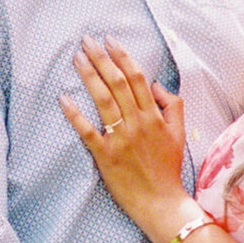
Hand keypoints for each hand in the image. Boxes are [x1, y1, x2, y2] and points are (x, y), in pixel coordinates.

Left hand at [61, 38, 188, 231]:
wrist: (161, 202)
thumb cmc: (168, 168)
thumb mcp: (179, 133)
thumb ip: (172, 105)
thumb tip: (155, 83)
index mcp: (154, 116)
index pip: (136, 78)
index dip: (122, 56)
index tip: (109, 40)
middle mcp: (137, 123)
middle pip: (117, 83)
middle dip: (101, 58)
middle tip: (87, 41)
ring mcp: (120, 138)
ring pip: (103, 100)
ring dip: (89, 76)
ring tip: (77, 59)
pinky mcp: (105, 155)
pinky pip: (87, 131)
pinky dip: (75, 114)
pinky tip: (64, 98)